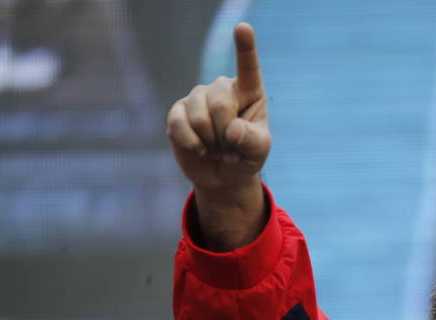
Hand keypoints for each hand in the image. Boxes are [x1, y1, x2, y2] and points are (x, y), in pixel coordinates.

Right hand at [166, 22, 269, 249]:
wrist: (222, 176)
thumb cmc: (245, 158)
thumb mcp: (258, 152)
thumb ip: (251, 140)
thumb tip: (232, 130)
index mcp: (249, 92)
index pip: (248, 67)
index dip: (245, 47)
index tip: (243, 28)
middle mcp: (221, 89)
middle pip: (219, 103)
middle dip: (225, 134)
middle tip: (231, 148)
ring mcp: (196, 98)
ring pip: (199, 117)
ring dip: (211, 142)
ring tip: (217, 149)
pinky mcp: (177, 112)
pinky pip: (179, 126)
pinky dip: (192, 144)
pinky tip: (200, 149)